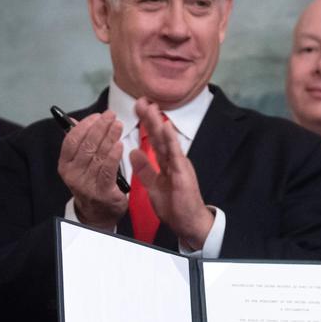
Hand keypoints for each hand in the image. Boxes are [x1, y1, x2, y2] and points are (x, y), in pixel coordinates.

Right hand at [57, 111, 126, 229]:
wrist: (98, 214)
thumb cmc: (91, 183)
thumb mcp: (80, 164)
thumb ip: (78, 143)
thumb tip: (74, 120)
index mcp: (65, 165)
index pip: (71, 140)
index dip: (85, 125)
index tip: (98, 115)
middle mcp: (73, 175)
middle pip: (86, 145)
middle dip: (100, 127)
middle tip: (112, 115)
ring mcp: (86, 185)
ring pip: (98, 155)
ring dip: (109, 137)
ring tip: (118, 125)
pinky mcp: (102, 192)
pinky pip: (107, 170)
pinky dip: (114, 155)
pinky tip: (119, 144)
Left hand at [132, 97, 213, 249]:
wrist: (187, 222)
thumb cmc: (174, 205)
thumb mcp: (153, 185)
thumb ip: (145, 169)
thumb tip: (133, 152)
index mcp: (166, 162)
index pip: (154, 139)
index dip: (146, 124)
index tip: (137, 109)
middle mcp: (174, 159)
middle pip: (160, 135)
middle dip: (150, 117)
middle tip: (141, 99)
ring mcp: (179, 164)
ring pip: (167, 140)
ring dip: (159, 123)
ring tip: (151, 107)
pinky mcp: (182, 172)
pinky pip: (175, 154)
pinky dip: (171, 140)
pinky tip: (166, 127)